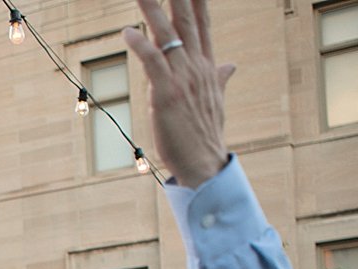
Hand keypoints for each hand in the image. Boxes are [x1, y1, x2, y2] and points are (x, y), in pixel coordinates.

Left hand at [122, 0, 233, 188]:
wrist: (204, 164)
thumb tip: (230, 64)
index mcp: (207, 67)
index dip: (198, 1)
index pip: (202, 25)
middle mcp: (196, 68)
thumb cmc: (205, 135)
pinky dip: (141, 45)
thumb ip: (219, 78)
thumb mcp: (214, 102)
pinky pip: (152, 63)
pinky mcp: (167, 94)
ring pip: (166, 36)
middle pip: (185, 22)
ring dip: (152, 10)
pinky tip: (128, 32)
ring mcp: (183, 79)